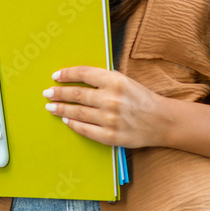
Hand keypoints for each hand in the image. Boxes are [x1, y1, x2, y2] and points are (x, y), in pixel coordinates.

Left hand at [42, 66, 171, 149]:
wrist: (161, 121)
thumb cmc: (141, 98)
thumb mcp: (125, 81)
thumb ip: (103, 79)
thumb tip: (77, 79)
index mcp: (115, 81)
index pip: (84, 74)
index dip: (67, 74)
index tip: (55, 76)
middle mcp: (111, 99)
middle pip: (77, 95)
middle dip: (58, 93)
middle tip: (47, 93)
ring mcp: (110, 119)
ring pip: (77, 113)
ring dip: (61, 109)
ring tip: (51, 107)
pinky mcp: (111, 136)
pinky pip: (85, 130)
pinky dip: (73, 124)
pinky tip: (66, 120)